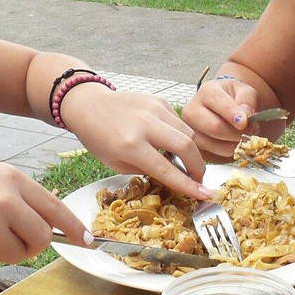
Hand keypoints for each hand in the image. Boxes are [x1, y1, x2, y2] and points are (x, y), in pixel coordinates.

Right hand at [0, 163, 87, 271]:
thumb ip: (21, 195)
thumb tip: (52, 218)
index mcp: (12, 180)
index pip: (54, 208)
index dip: (74, 227)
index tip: (87, 240)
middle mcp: (5, 201)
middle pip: (42, 236)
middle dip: (33, 244)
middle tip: (12, 239)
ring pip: (19, 253)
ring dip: (3, 250)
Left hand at [59, 86, 211, 199]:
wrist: (89, 105)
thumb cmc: (99, 139)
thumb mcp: (117, 164)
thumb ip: (147, 170)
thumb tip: (176, 176)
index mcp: (130, 145)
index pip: (166, 168)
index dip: (187, 185)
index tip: (204, 195)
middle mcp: (145, 124)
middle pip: (186, 145)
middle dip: (198, 166)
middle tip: (198, 178)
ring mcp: (154, 108)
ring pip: (187, 132)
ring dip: (192, 151)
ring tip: (186, 162)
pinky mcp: (159, 99)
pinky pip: (179, 121)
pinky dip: (180, 135)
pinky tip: (171, 142)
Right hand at [180, 78, 261, 160]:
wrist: (222, 106)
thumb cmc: (234, 98)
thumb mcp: (245, 92)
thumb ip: (248, 100)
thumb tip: (246, 114)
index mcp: (207, 91)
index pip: (218, 103)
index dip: (232, 114)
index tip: (243, 123)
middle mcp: (192, 109)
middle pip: (214, 127)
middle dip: (236, 133)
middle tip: (251, 132)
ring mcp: (189, 129)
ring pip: (212, 143)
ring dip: (233, 144)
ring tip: (243, 137)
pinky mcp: (193, 144)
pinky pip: (211, 153)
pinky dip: (226, 151)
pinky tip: (232, 143)